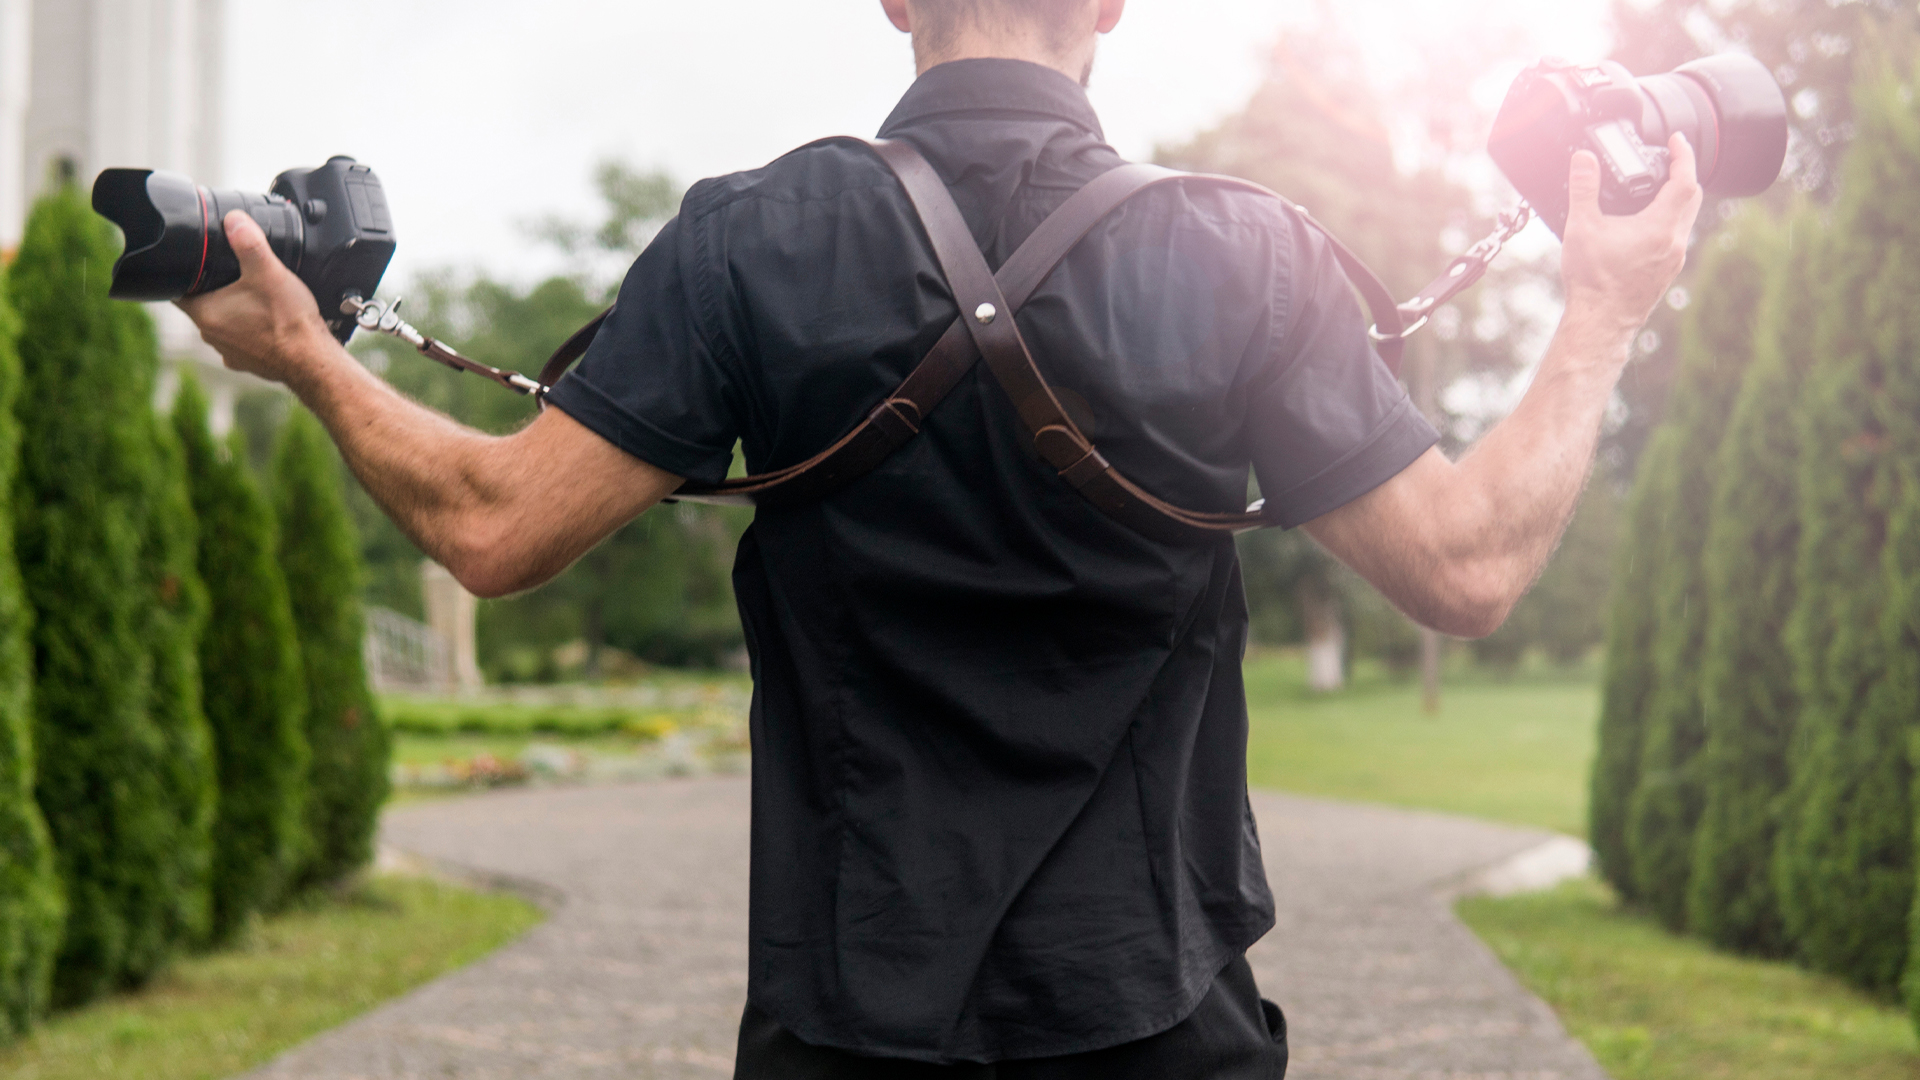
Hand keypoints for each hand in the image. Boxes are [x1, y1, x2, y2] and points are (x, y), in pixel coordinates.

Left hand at [176, 211, 340, 386]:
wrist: (314, 361)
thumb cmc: (289, 322)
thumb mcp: (268, 272)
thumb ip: (249, 243)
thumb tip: (234, 220)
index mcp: (206, 313)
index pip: (176, 290)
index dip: (183, 274)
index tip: (195, 264)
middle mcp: (211, 336)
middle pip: (201, 305)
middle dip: (213, 291)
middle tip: (232, 275)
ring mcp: (229, 352)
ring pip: (222, 324)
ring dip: (232, 312)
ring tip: (254, 299)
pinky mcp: (248, 362)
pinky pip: (242, 341)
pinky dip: (250, 331)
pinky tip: (268, 323)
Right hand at [1559, 133, 1703, 342]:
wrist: (1600, 321)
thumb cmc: (1593, 281)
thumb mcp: (1582, 228)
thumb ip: (1583, 189)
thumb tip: (1583, 160)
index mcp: (1659, 227)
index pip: (1685, 180)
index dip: (1683, 156)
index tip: (1677, 141)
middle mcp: (1674, 242)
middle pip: (1693, 197)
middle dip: (1684, 174)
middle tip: (1669, 160)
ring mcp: (1674, 259)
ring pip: (1686, 219)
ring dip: (1678, 199)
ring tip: (1657, 188)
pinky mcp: (1667, 272)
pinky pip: (1677, 237)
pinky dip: (1669, 221)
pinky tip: (1648, 224)